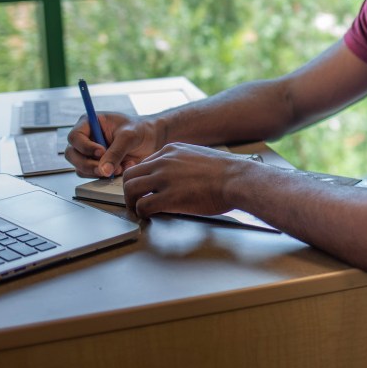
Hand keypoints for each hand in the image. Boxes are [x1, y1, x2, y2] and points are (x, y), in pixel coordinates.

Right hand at [65, 112, 159, 177]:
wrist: (151, 140)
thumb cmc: (139, 130)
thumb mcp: (128, 137)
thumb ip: (116, 152)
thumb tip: (103, 170)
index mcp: (90, 123)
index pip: (75, 137)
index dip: (85, 147)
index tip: (101, 152)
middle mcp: (86, 138)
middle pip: (72, 155)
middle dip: (88, 164)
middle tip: (105, 169)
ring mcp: (90, 153)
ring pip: (80, 168)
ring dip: (99, 172)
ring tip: (120, 167)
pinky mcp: (97, 165)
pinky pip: (93, 175)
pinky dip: (106, 176)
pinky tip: (122, 168)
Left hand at [121, 143, 251, 218]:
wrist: (237, 178)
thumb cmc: (226, 172)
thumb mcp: (199, 156)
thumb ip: (183, 163)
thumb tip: (177, 177)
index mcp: (171, 150)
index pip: (144, 163)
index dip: (142, 179)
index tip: (144, 189)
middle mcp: (164, 161)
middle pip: (130, 174)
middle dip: (129, 190)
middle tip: (135, 201)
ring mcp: (164, 178)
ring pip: (130, 189)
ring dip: (131, 202)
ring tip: (138, 211)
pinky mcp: (169, 197)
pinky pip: (143, 205)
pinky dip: (142, 213)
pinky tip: (149, 216)